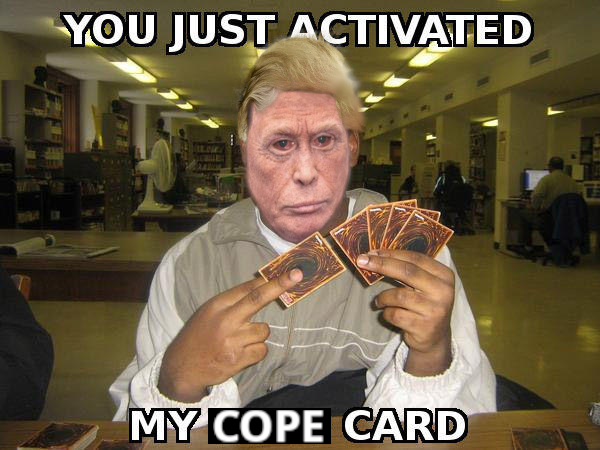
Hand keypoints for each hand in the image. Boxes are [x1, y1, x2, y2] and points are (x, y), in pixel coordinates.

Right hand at [158, 269, 302, 402]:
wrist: (182, 367)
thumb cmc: (199, 336)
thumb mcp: (209, 312)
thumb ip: (232, 302)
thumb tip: (262, 286)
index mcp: (217, 305)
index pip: (248, 288)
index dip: (270, 279)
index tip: (289, 271)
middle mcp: (225, 320)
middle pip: (258, 298)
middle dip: (279, 285)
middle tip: (297, 275)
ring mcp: (232, 340)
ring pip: (264, 330)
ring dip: (257, 336)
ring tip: (240, 341)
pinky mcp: (238, 359)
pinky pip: (262, 350)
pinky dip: (256, 351)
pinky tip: (241, 353)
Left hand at [356, 250, 453, 375]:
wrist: (434, 338)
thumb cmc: (424, 304)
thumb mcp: (423, 285)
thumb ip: (407, 271)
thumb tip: (374, 255)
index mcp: (444, 275)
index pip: (416, 259)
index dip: (392, 254)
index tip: (372, 251)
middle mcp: (443, 291)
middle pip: (407, 272)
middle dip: (382, 265)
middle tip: (362, 261)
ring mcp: (434, 310)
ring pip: (398, 295)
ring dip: (383, 297)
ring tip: (379, 301)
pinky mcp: (423, 327)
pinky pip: (395, 314)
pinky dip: (386, 313)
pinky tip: (388, 313)